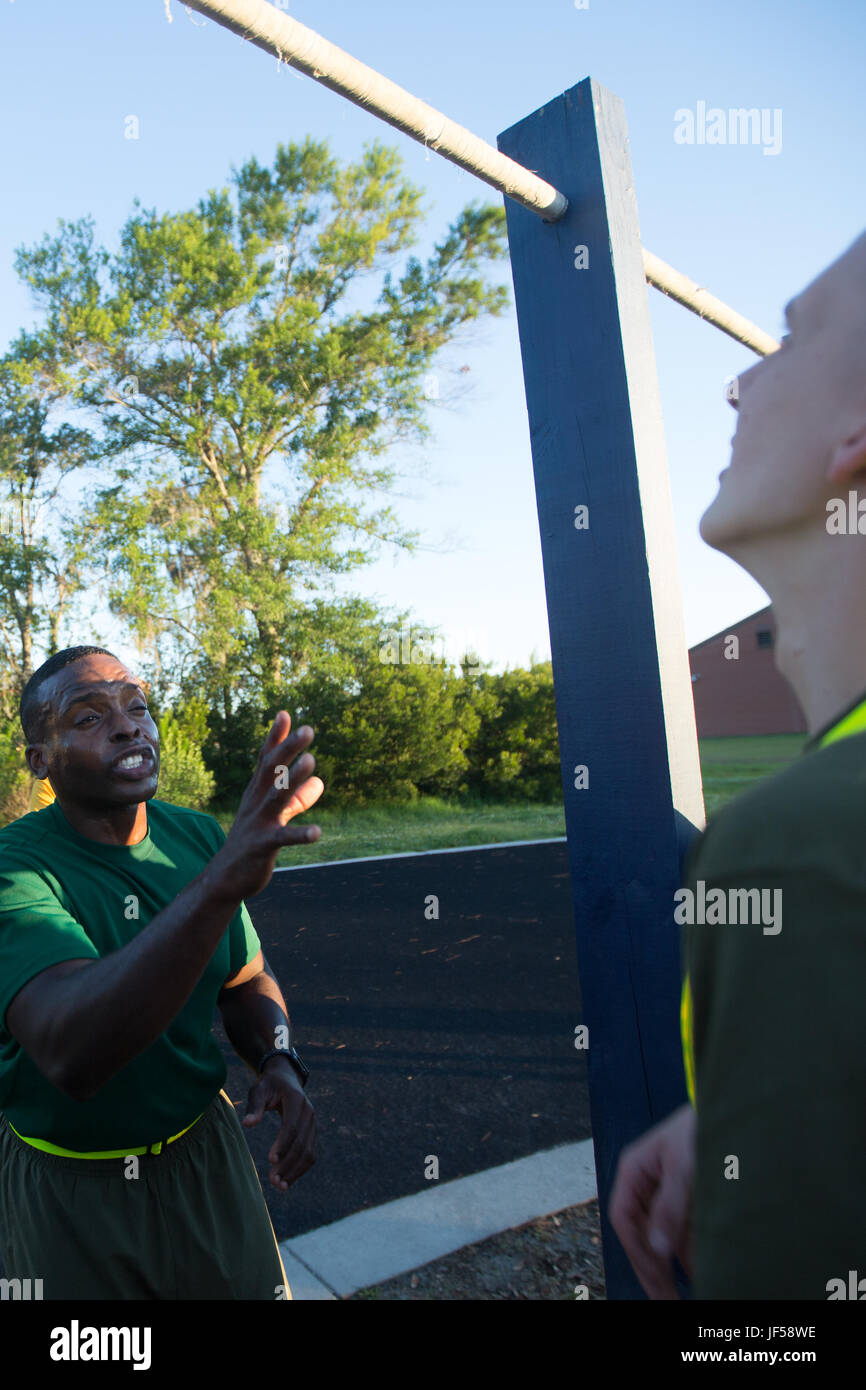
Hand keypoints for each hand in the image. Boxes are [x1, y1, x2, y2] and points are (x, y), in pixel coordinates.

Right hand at [217, 711, 324, 898]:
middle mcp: (256, 803)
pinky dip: (300, 834)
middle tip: (308, 730)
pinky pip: (283, 838)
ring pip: (276, 796)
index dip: (276, 738)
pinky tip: (318, 832)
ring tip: (311, 761)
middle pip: (271, 770)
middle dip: (288, 749)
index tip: (285, 714)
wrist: (226, 878)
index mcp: (258, 793)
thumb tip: (321, 784)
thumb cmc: (252, 843)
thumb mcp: (276, 817)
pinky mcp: (263, 846)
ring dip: (293, 778)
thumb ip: (298, 800)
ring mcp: (258, 823)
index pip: (267, 760)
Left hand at [242, 1056, 316, 1190]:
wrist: (286, 1079)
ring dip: (295, 1171)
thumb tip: (247, 1124)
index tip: (270, 1160)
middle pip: (302, 1143)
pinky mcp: (312, 1132)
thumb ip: (254, 1107)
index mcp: (296, 1100)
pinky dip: (301, 1168)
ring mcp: (313, 1123)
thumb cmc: (269, 1085)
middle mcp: (309, 1113)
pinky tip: (287, 1180)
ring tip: (280, 1186)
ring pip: (309, 1152)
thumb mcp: (258, 1090)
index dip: (283, 1144)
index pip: (292, 1127)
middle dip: (288, 1164)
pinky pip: (310, 1153)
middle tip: (273, 1181)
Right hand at [608, 1102, 694, 1298]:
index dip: (637, 1253)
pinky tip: (702, 1273)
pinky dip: (692, 1253)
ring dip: (675, 1265)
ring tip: (688, 1294)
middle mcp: (648, 1183)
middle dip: (655, 1268)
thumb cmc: (703, 1125)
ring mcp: (670, 1191)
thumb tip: (658, 1248)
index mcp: (635, 1169)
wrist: (737, 1106)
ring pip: (666, 1237)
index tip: (656, 1281)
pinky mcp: (691, 1196)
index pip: (624, 1218)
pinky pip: (687, 1231)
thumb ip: (670, 1207)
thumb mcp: (685, 1164)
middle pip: (643, 1233)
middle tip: (668, 1301)